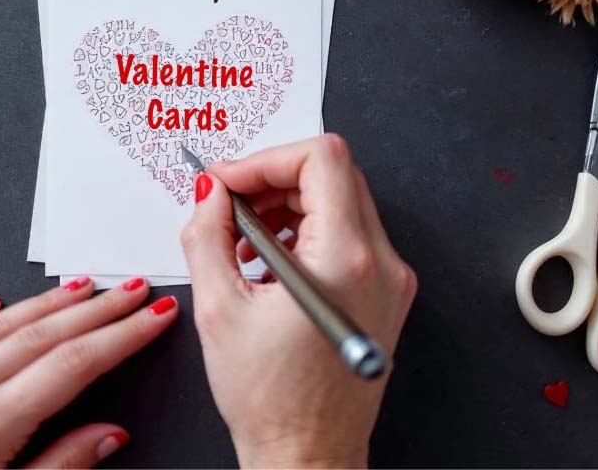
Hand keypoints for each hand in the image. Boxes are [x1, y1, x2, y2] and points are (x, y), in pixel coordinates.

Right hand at [181, 134, 416, 467]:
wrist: (308, 455)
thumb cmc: (271, 400)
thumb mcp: (218, 308)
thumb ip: (207, 233)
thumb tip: (207, 192)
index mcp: (345, 260)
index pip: (320, 158)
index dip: (265, 159)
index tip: (228, 182)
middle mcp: (381, 263)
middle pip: (333, 173)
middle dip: (273, 179)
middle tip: (228, 204)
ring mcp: (390, 279)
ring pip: (341, 200)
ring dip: (286, 206)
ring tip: (243, 244)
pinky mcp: (386, 293)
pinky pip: (348, 235)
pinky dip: (304, 232)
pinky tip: (267, 265)